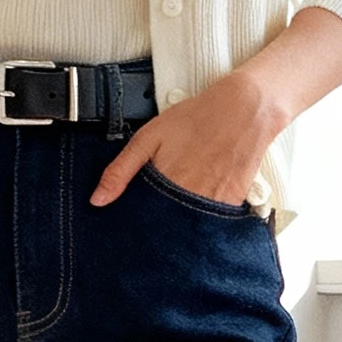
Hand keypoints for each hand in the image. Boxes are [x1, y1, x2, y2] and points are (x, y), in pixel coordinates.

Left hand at [87, 7, 341, 209]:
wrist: (244, 110)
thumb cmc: (196, 118)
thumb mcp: (148, 137)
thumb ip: (121, 170)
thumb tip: (97, 200)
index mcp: (165, 186)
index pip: (144, 223)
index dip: (137, 228)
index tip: (131, 231)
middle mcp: (189, 200)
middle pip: (167, 230)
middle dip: (159, 230)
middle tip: (154, 223)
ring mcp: (212, 205)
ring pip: (189, 229)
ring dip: (180, 227)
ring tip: (177, 212)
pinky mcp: (232, 204)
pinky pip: (212, 223)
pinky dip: (203, 221)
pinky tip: (198, 206)